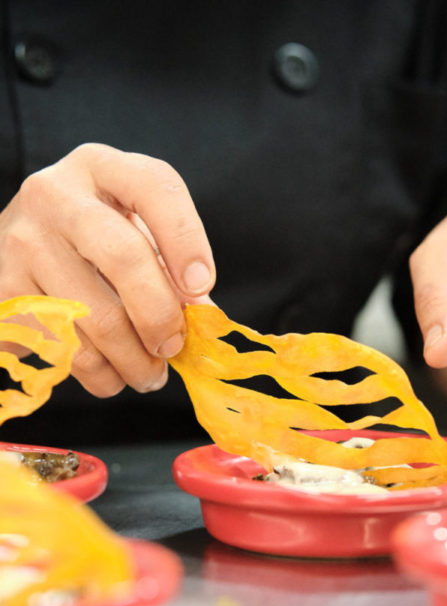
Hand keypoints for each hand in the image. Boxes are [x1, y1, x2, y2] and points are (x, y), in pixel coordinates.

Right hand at [0, 143, 215, 395]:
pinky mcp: (3, 290)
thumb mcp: (133, 230)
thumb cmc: (94, 239)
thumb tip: (204, 321)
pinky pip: (64, 350)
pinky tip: (111, 373)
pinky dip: (98, 375)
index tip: (203, 288)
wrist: (20, 244)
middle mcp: (55, 196)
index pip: (154, 189)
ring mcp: (22, 242)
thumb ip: (171, 267)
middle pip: (125, 258)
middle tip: (173, 347)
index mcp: (101, 168)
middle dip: (160, 316)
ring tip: (149, 374)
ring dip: (134, 362)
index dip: (187, 241)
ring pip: (94, 319)